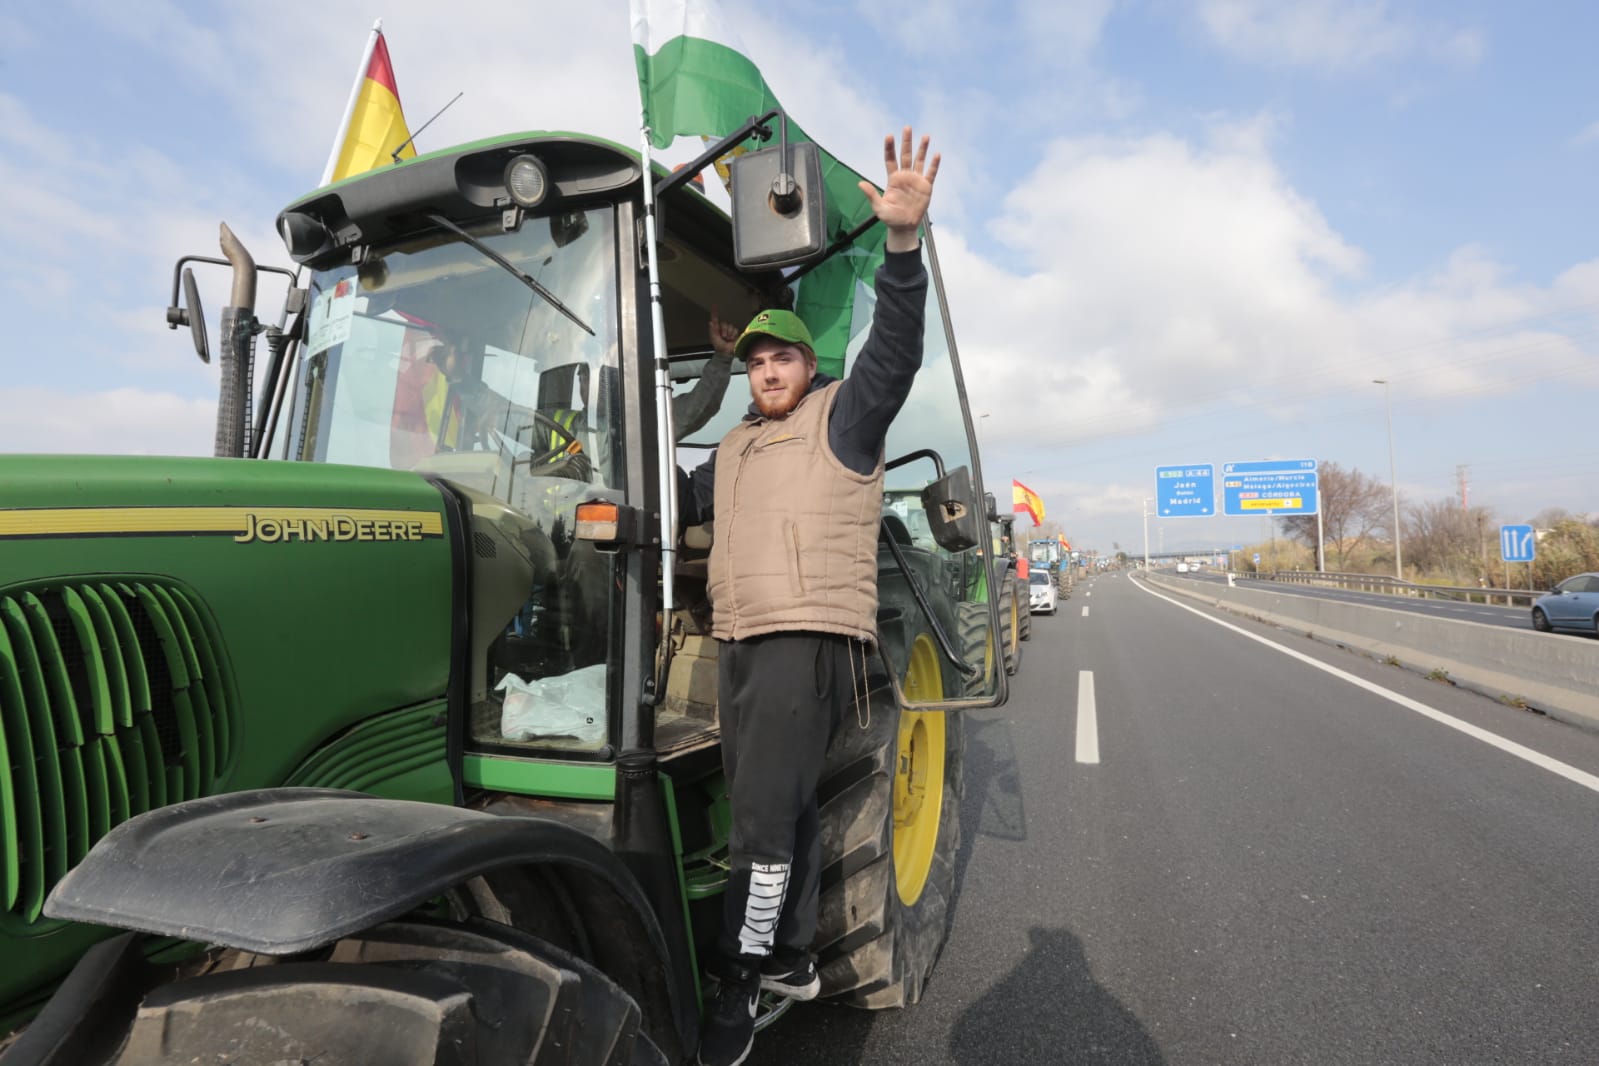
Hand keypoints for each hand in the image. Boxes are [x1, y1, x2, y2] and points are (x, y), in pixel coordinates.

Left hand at [708, 306, 739, 357]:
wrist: (726, 352)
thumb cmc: (719, 346)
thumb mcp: (714, 338)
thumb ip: (712, 329)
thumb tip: (710, 322)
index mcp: (716, 328)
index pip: (715, 318)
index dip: (715, 312)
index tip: (714, 305)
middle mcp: (723, 327)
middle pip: (724, 323)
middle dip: (724, 330)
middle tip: (723, 337)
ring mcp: (729, 330)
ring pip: (730, 326)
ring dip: (729, 333)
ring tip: (728, 339)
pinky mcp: (735, 332)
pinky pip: (735, 330)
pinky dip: (733, 335)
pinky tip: (732, 339)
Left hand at [859, 126, 939, 252]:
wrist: (904, 227)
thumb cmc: (890, 218)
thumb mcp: (878, 208)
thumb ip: (871, 195)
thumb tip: (860, 183)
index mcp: (893, 179)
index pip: (890, 159)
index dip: (889, 148)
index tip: (889, 136)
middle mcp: (905, 176)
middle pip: (905, 155)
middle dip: (906, 142)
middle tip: (907, 127)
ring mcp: (916, 180)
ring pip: (919, 161)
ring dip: (922, 149)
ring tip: (925, 136)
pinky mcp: (926, 187)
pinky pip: (930, 174)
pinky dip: (934, 165)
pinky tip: (936, 155)